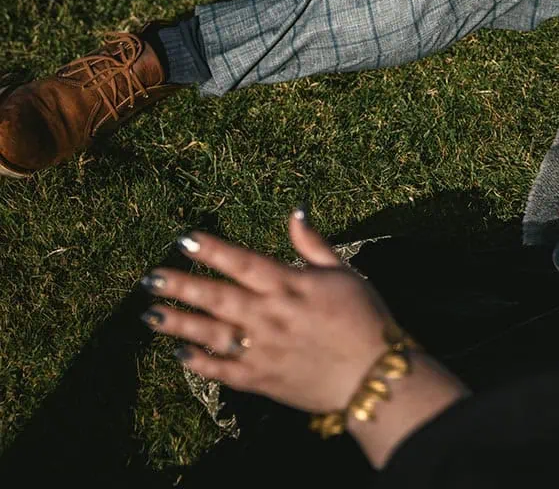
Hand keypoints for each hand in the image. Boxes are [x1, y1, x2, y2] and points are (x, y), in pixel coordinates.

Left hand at [143, 214, 396, 413]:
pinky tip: (178, 356)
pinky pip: (224, 372)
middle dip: (182, 286)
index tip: (184, 239)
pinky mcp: (263, 381)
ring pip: (213, 335)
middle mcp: (270, 316)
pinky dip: (200, 365)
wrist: (374, 376)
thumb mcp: (343, 272)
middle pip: (218, 298)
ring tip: (150, 315)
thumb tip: (296, 209)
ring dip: (180, 324)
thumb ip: (313, 244)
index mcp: (290, 285)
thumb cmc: (364, 317)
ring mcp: (263, 351)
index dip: (213, 250)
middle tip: (150, 279)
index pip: (243, 262)